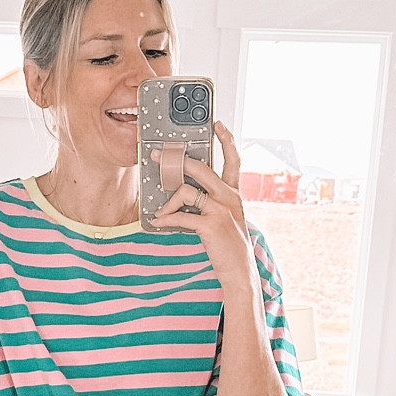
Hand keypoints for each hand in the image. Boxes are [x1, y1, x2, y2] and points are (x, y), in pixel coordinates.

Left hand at [149, 122, 255, 285]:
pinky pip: (181, 216)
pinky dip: (165, 220)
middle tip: (156, 157)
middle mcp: (229, 197)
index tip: (218, 124)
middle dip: (175, 162)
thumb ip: (213, 203)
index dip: (226, 140)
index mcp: (234, 193)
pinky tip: (158, 223)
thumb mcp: (227, 219)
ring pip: (186, 191)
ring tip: (160, 214)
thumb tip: (185, 194)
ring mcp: (221, 210)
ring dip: (168, 203)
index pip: (233, 160)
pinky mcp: (211, 225)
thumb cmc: (229, 247)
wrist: (239, 271)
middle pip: (200, 168)